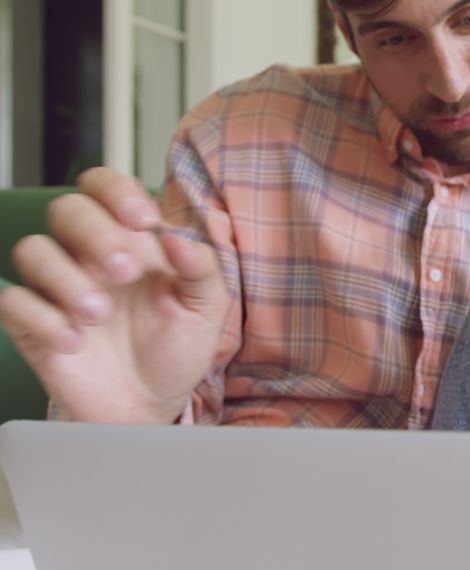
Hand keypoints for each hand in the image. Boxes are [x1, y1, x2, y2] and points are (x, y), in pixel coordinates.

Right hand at [0, 167, 227, 423]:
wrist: (152, 405)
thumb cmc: (176, 348)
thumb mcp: (205, 309)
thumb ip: (201, 269)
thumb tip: (178, 235)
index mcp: (131, 240)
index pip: (105, 187)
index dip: (116, 190)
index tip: (142, 218)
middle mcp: (89, 255)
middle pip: (67, 210)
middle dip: (95, 234)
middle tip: (125, 272)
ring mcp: (57, 288)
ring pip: (33, 250)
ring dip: (66, 278)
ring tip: (100, 315)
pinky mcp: (32, 323)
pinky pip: (12, 301)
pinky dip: (41, 318)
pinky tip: (74, 342)